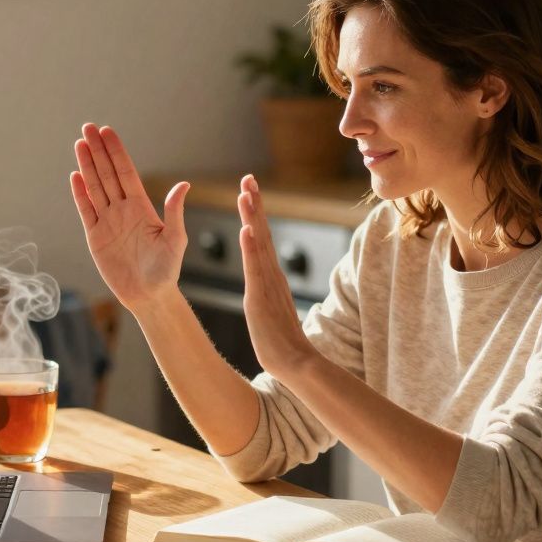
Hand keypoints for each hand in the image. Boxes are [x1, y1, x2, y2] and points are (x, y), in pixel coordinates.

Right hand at [70, 123, 189, 313]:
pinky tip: (75, 175)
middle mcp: (123, 210)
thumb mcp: (175, 240)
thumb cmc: (166, 270)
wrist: (149, 296)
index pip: (126, 172)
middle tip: (88, 127)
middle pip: (107, 174)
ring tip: (79, 144)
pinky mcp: (95, 237)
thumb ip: (174, 212)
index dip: (116, 152)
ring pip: (94, 188)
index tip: (108, 132)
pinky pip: (85, 211)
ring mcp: (108, 222)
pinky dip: (79, 194)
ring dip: (87, 166)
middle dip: (98, 150)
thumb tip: (183, 185)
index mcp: (141, 207)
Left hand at [237, 174, 320, 380]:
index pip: (261, 238)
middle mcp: (271, 274)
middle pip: (262, 232)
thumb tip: (266, 288)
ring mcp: (268, 284)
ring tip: (245, 193)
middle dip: (254, 204)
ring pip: (259, 244)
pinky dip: (251, 248)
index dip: (255, 213)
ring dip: (252, 217)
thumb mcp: (270, 310)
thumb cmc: (282, 342)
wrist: (296, 363)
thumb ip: (268, 295)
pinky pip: (256, 268)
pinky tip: (246, 229)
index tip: (249, 190)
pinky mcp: (262, 297)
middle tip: (248, 178)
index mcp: (271, 276)